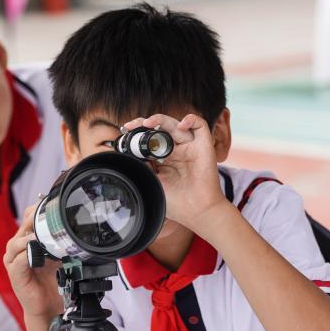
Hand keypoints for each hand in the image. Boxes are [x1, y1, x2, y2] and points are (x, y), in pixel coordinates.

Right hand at [4, 204, 63, 319]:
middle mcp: (18, 248)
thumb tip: (80, 229)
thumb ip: (64, 242)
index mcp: (28, 240)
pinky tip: (35, 254)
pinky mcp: (15, 274)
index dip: (39, 210)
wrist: (50, 305)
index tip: (54, 206)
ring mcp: (14, 260)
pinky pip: (18, 260)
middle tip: (51, 219)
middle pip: (23, 225)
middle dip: (36, 221)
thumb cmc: (54, 281)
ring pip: (17, 242)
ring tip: (41, 237)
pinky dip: (27, 255)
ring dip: (29, 238)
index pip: (29, 216)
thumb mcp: (61, 256)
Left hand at [121, 115, 230, 232]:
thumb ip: (142, 164)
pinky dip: (191, 119)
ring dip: (160, 119)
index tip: (126, 131)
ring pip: (175, 123)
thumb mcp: (152, 181)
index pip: (150, 137)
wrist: (197, 212)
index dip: (138, 131)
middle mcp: (176, 150)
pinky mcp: (203, 146)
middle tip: (133, 126)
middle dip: (144, 123)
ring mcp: (189, 147)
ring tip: (149, 123)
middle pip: (160, 127)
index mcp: (163, 158)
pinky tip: (181, 125)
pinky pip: (200, 125)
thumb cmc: (176, 202)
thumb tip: (129, 151)